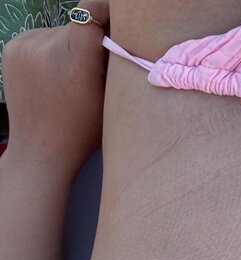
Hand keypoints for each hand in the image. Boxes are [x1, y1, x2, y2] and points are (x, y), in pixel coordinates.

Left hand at [2, 0, 108, 176]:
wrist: (40, 151)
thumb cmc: (83, 132)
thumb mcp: (109, 100)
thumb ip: (113, 63)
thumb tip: (115, 32)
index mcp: (74, 63)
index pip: (90, 12)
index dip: (107, 12)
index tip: (117, 23)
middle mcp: (45, 48)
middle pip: (76, 25)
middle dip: (89, 40)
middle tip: (93, 67)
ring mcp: (23, 46)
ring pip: (58, 31)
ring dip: (68, 45)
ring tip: (69, 76)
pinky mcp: (10, 47)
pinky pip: (40, 38)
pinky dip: (50, 50)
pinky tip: (52, 75)